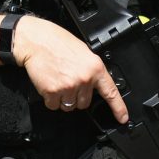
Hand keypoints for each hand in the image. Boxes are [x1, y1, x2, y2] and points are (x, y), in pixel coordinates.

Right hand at [12, 16, 127, 122]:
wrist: (36, 40)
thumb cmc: (57, 43)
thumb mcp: (83, 52)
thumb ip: (91, 70)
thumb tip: (94, 84)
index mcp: (95, 68)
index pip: (111, 92)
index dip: (118, 108)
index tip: (122, 118)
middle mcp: (84, 79)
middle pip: (84, 103)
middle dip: (76, 96)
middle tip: (68, 81)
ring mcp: (68, 86)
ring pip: (69, 106)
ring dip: (63, 99)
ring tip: (58, 81)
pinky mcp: (53, 92)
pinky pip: (54, 106)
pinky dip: (51, 99)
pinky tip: (49, 84)